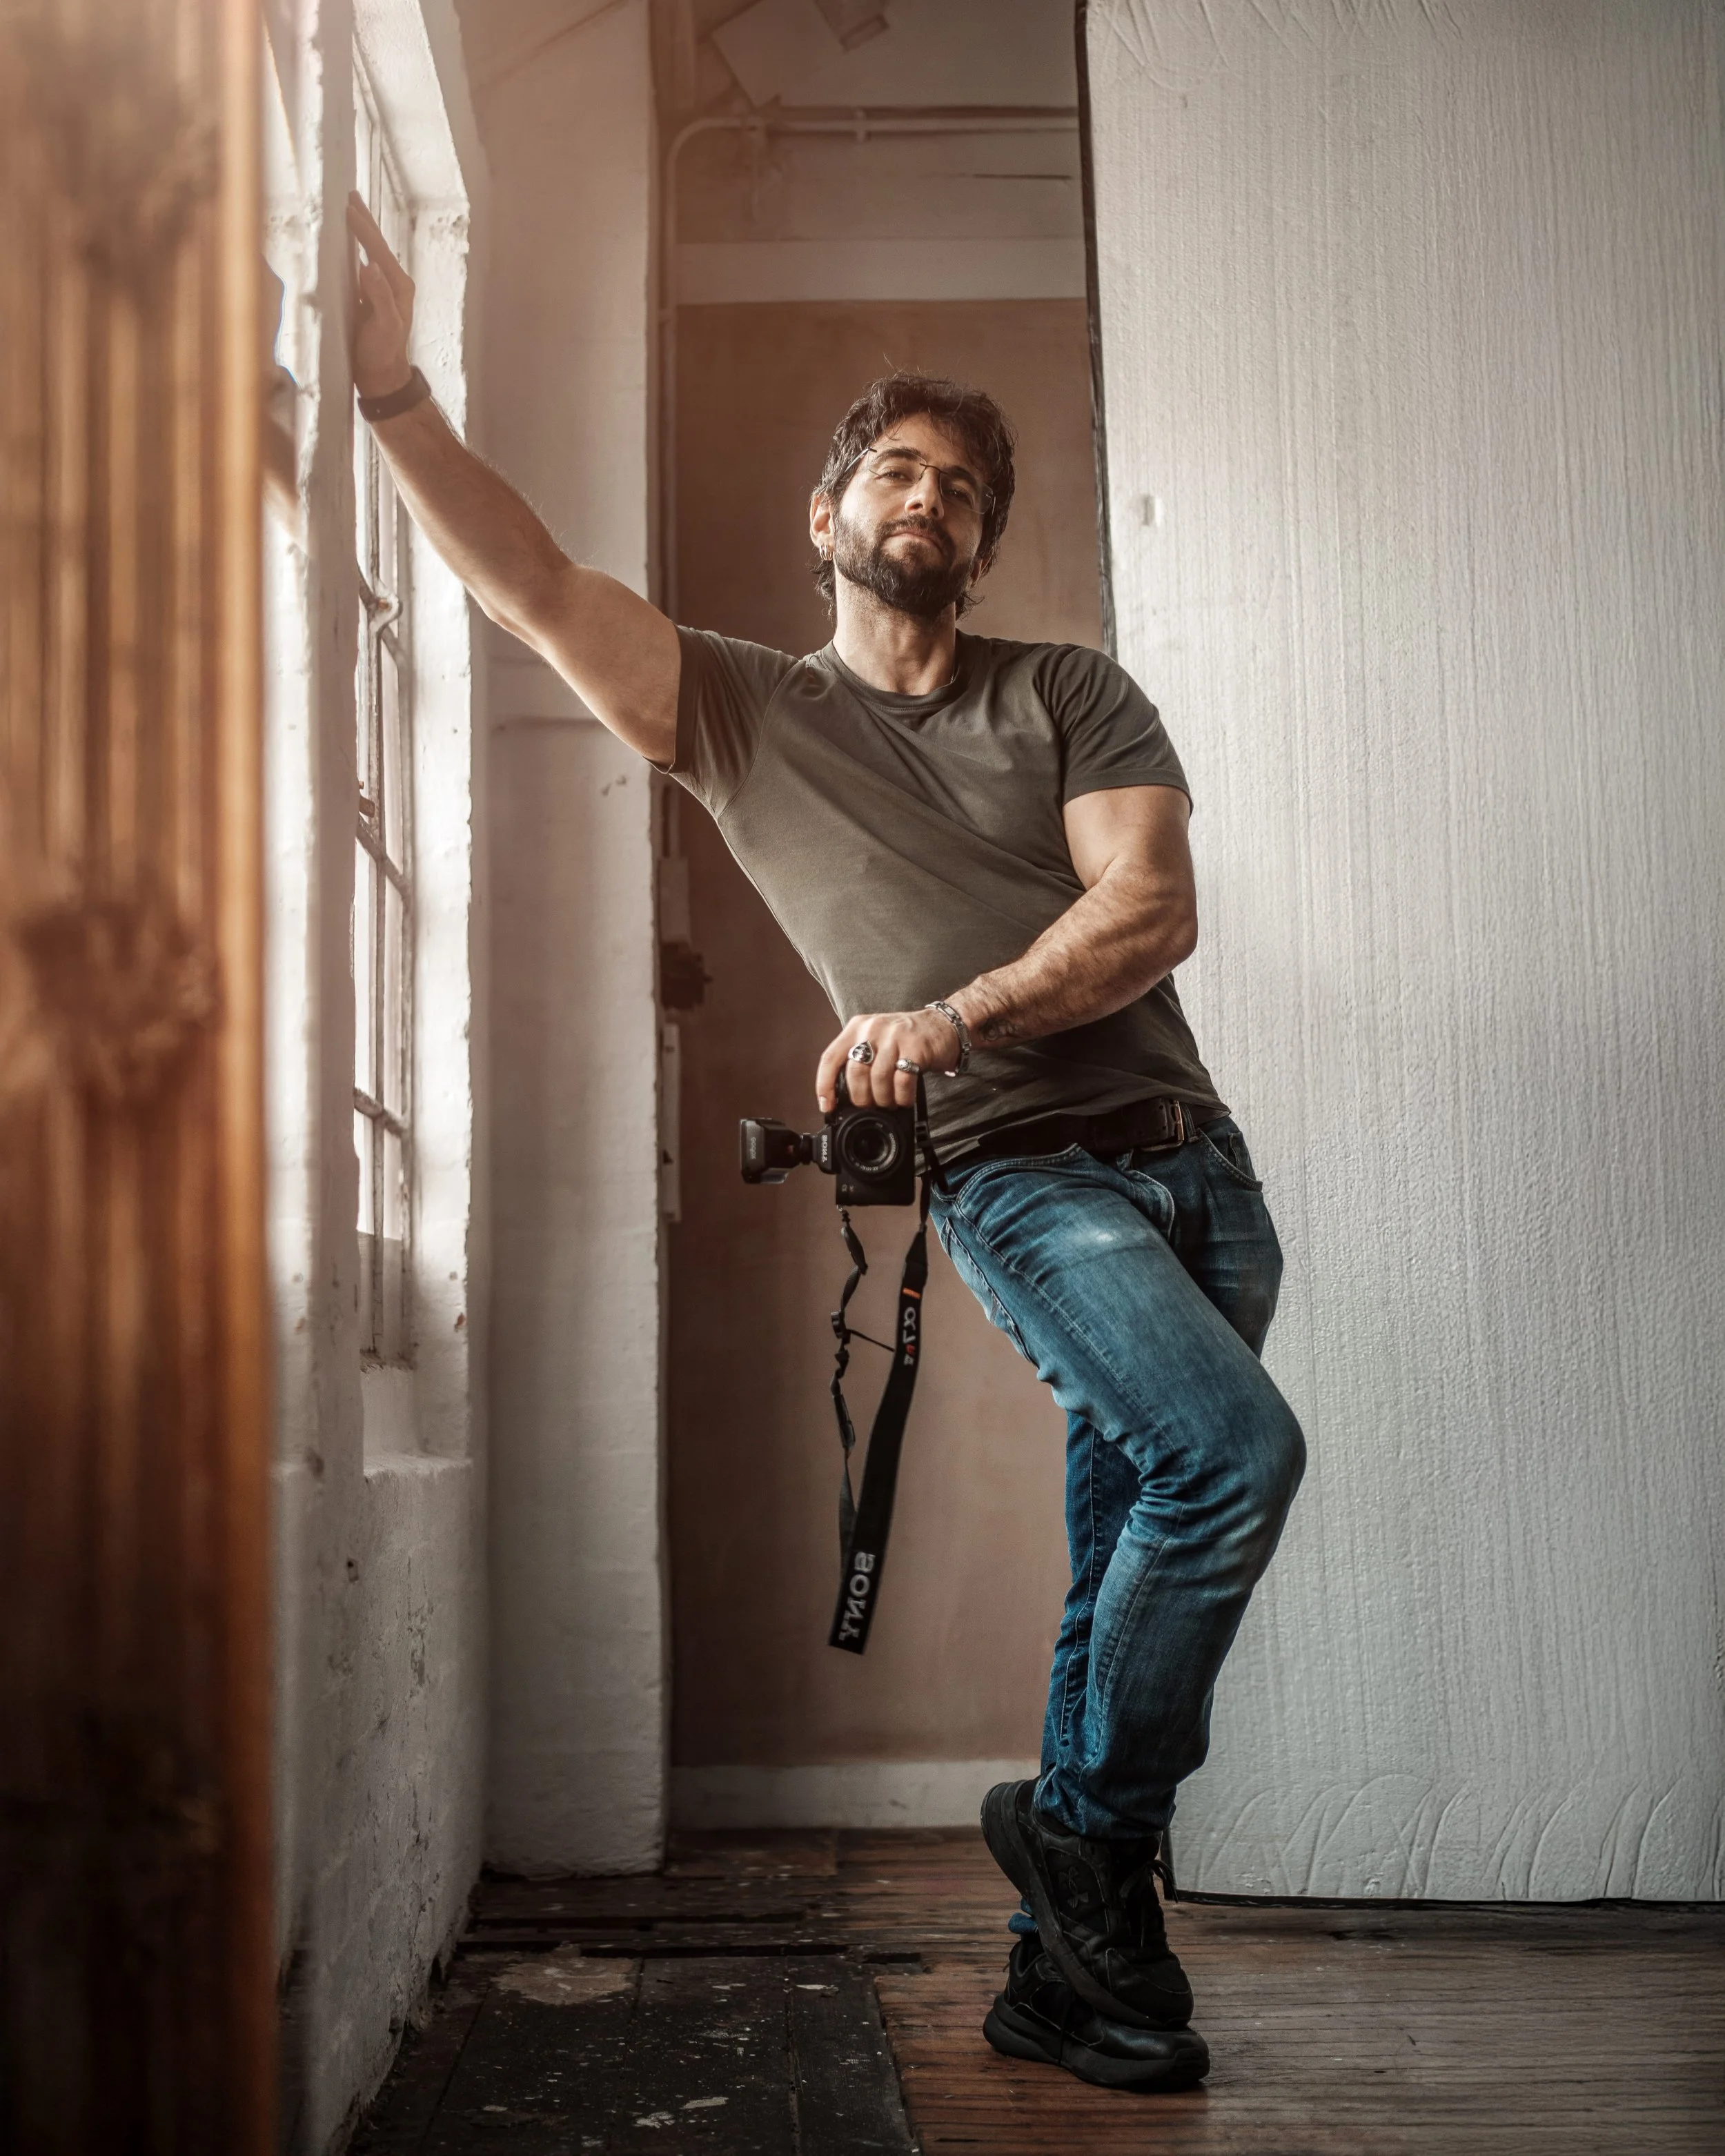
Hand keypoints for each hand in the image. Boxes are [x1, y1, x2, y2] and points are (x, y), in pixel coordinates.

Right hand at [346, 192, 414, 400]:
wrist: (381, 377)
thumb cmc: (382, 354)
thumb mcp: (384, 327)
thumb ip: (380, 297)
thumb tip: (370, 265)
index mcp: (398, 286)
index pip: (377, 248)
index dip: (362, 227)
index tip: (347, 206)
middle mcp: (392, 284)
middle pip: (376, 244)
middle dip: (363, 220)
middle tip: (350, 194)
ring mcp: (381, 290)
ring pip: (368, 252)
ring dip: (357, 231)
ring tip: (346, 210)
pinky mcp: (370, 297)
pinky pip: (360, 265)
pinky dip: (351, 249)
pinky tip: (342, 243)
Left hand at [816, 1007, 961, 1112]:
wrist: (943, 1025)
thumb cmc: (906, 1038)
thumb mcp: (876, 1040)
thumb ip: (859, 1060)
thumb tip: (842, 1095)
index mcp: (856, 1028)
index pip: (830, 1058)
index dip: (824, 1086)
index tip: (827, 1106)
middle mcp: (872, 1029)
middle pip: (855, 1073)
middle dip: (861, 1097)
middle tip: (870, 1104)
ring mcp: (895, 1036)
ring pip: (878, 1079)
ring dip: (883, 1099)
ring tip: (889, 1102)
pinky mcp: (916, 1047)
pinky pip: (902, 1081)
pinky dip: (902, 1097)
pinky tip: (904, 1099)